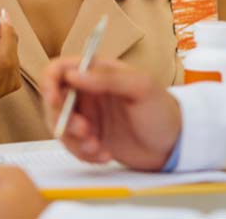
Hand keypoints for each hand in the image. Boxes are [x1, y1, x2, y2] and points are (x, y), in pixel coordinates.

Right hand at [42, 57, 181, 170]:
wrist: (175, 145)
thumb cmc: (162, 110)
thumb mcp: (140, 88)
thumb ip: (106, 79)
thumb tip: (72, 74)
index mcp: (97, 72)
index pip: (59, 69)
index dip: (50, 83)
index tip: (54, 100)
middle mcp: (88, 92)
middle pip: (54, 102)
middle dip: (64, 119)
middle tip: (86, 132)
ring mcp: (88, 117)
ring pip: (60, 127)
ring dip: (74, 141)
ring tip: (98, 148)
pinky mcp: (91, 139)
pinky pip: (73, 147)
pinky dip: (84, 154)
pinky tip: (105, 155)